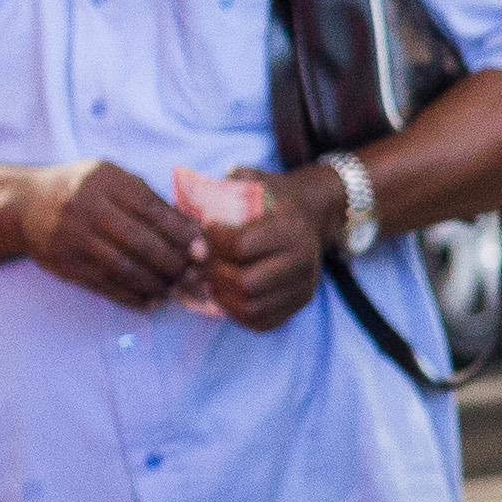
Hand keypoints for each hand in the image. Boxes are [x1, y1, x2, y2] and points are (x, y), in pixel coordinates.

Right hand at [14, 158, 204, 307]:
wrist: (27, 204)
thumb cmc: (85, 191)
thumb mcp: (114, 181)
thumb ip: (151, 202)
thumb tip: (196, 233)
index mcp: (104, 180)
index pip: (151, 210)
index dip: (181, 234)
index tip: (202, 252)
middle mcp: (85, 206)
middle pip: (140, 242)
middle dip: (174, 265)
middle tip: (194, 280)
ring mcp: (72, 237)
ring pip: (124, 268)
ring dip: (157, 285)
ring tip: (176, 292)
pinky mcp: (64, 263)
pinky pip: (104, 285)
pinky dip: (133, 297)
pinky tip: (151, 301)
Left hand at [177, 165, 334, 332]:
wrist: (313, 214)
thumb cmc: (274, 197)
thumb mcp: (253, 180)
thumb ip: (225, 187)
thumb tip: (188, 208)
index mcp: (290, 229)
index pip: (239, 246)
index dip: (212, 242)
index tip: (206, 232)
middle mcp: (302, 261)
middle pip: (245, 283)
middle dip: (215, 274)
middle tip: (204, 263)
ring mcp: (304, 286)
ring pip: (251, 308)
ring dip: (223, 296)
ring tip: (213, 279)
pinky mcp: (300, 304)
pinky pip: (262, 321)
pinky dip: (238, 312)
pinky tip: (229, 293)